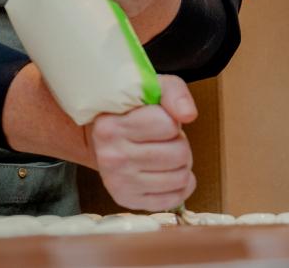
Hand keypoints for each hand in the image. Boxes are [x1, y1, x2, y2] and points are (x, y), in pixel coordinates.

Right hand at [87, 75, 197, 211]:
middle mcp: (111, 156)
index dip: (170, 120)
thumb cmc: (129, 112)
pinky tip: (169, 173)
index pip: (167, 124)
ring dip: (181, 165)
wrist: (100, 139)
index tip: (159, 119)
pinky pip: (173, 200)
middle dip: (179, 144)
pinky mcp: (127, 200)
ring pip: (180, 177)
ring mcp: (118, 182)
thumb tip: (189, 115)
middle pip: (179, 153)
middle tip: (166, 140)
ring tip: (166, 154)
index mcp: (111, 126)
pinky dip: (180, 186)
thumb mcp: (150, 89)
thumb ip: (174, 93)